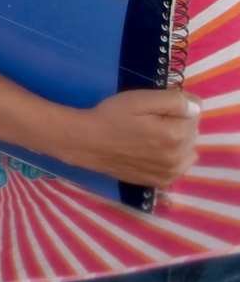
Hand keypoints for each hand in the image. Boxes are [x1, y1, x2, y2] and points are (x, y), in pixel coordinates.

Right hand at [64, 89, 198, 190]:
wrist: (86, 142)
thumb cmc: (111, 116)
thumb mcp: (139, 99)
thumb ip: (173, 101)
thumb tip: (195, 107)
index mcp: (175, 135)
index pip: (193, 114)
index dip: (175, 107)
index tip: (155, 107)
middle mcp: (178, 158)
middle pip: (192, 133)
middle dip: (178, 124)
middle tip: (151, 120)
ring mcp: (170, 173)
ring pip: (188, 151)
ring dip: (177, 142)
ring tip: (152, 136)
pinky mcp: (161, 182)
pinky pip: (179, 167)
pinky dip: (172, 158)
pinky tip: (152, 152)